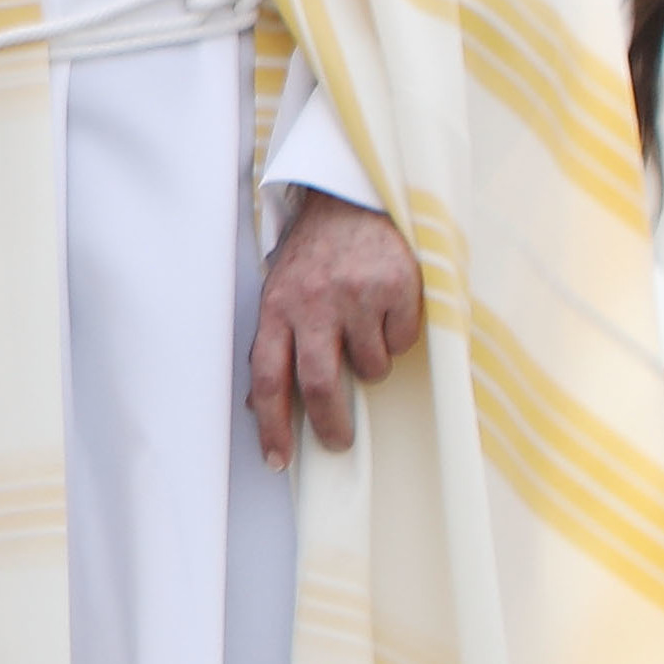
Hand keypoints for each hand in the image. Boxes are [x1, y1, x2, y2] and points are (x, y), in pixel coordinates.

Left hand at [251, 190, 427, 464]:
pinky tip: (386, 311)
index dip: (272, 426)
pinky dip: (397, 339)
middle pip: (320, 384)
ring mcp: (356, 295)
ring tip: (364, 337)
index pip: (267, 379)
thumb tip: (261, 403)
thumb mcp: (280, 294)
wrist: (349, 202)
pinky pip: (402, 342)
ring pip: (370, 368)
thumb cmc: (312, 258)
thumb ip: (275, 342)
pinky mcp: (397, 287)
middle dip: (331, 425)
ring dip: (371, 368)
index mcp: (277, 309)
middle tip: (339, 441)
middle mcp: (314, 304)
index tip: (278, 460)